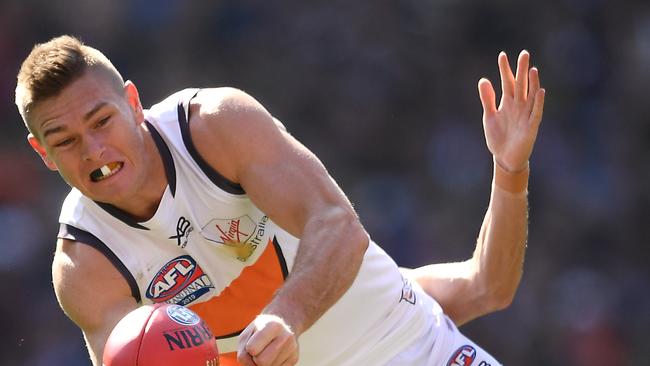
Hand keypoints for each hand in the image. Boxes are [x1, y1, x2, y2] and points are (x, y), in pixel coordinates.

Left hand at [237, 314, 298, 365]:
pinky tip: (274, 355)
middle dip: (256, 359)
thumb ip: (243, 354)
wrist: (282, 324)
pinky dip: (271, 365)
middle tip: (259, 350)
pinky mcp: (294, 358)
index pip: (252, 349)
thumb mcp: (247, 335)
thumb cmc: (260, 330)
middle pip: (262, 362)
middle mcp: (285, 336)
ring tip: (267, 351)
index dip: (248, 349)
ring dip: (264, 364)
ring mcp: (292, 348)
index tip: (253, 342)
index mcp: (272, 325)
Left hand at [478, 50, 544, 172]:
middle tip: (524, 53)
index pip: (507, 82)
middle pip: (520, 84)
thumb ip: (487, 99)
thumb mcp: (489, 116)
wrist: (505, 157)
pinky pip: (536, 112)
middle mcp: (519, 106)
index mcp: (508, 102)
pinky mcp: (531, 126)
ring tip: (532, 69)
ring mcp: (526, 115)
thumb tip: (483, 80)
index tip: (502, 55)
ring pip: (530, 95)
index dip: (505, 69)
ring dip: (532, 83)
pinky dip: (538, 102)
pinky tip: (539, 91)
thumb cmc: (498, 137)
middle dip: (521, 70)